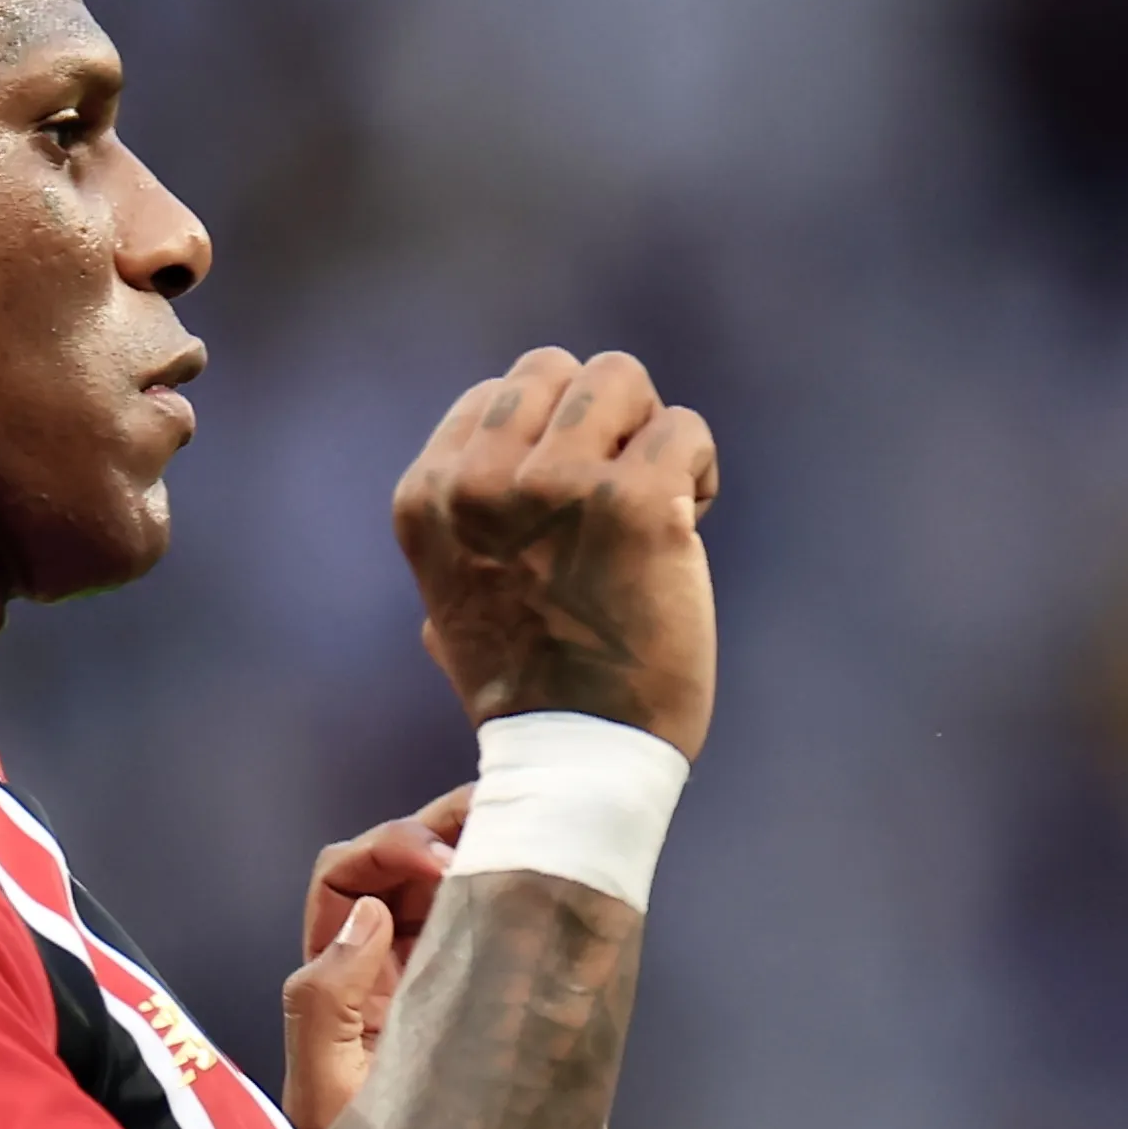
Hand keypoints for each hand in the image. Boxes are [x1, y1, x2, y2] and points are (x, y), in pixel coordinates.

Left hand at [282, 788, 608, 1128]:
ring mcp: (451, 972)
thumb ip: (324, 1008)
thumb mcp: (331, 1097)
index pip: (347, 882)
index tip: (439, 869)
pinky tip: (550, 860)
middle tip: (486, 829)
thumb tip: (371, 920)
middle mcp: (392, 968)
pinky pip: (505, 911)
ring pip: (454, 875)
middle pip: (398, 860)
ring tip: (519, 823)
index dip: (384, 855)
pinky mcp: (507, 987)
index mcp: (346, 985)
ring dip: (478, 833)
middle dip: (433, 826)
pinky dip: (520, 870)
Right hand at [392, 347, 721, 758]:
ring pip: (620, 379)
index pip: (498, 396)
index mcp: (428, 496)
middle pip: (558, 370)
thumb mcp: (452, 597)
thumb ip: (467, 524)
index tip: (568, 510)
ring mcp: (555, 485)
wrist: (580, 758)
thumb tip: (491, 466)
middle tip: (618, 501)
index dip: (550, 440)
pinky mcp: (633, 503)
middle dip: (601, 424)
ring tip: (655, 508)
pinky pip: (684, 429)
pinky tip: (687, 527)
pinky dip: (699, 471)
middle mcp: (479, 481)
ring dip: (649, 437)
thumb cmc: (531, 687)